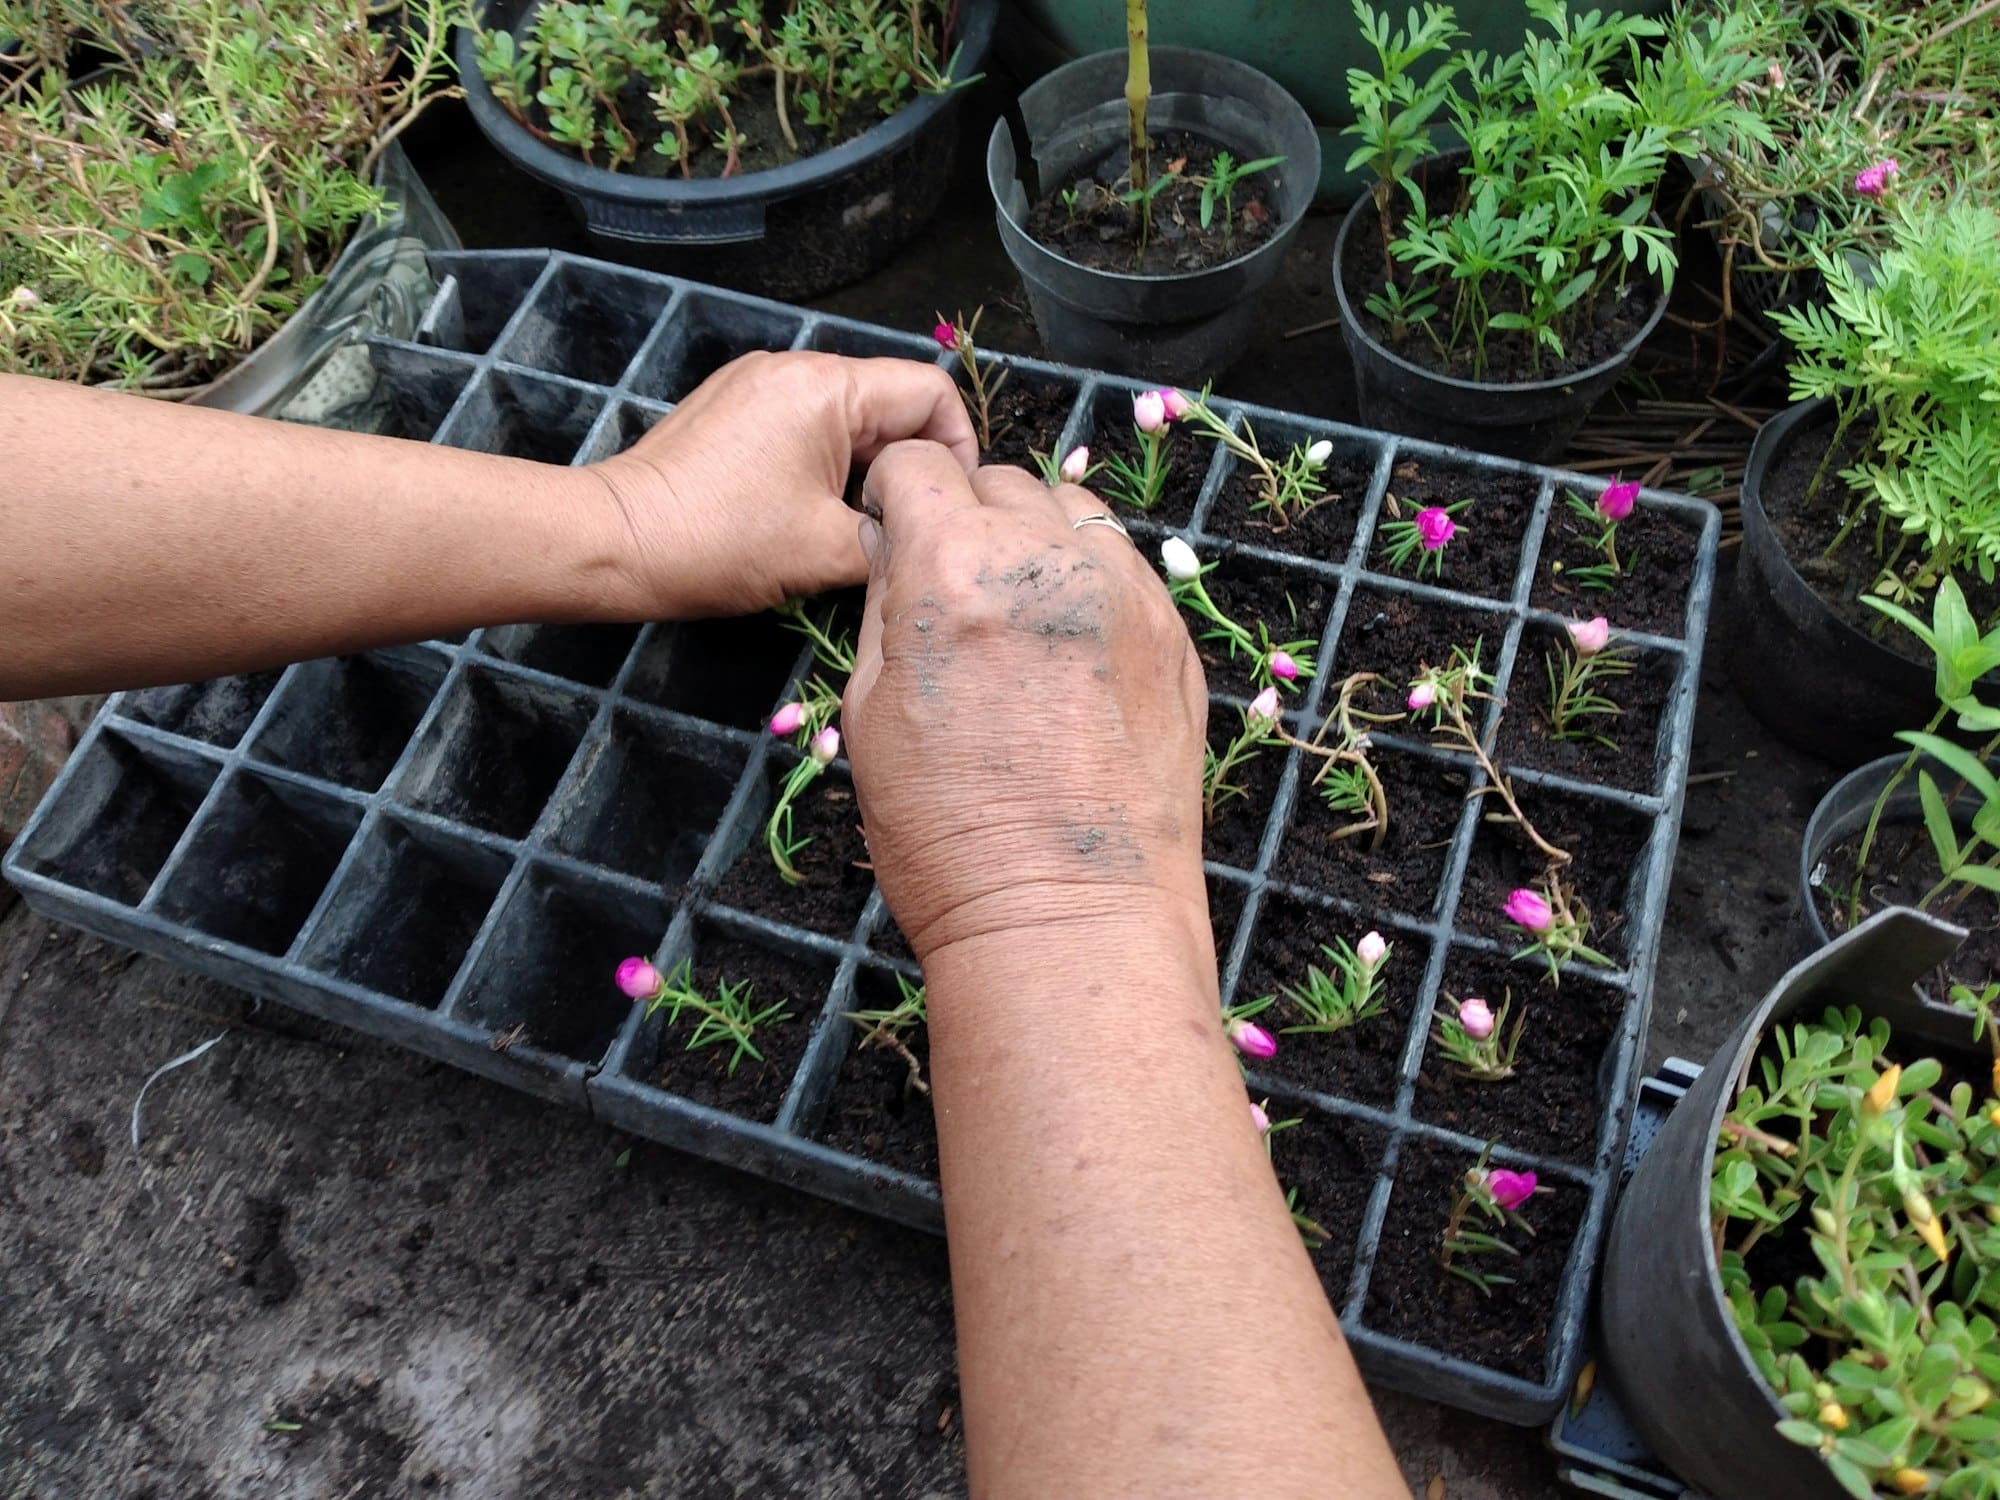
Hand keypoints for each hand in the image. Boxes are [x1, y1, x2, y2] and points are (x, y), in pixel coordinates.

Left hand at [589, 351, 976, 617]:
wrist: (618, 542)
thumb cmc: (722, 544)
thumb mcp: (830, 552)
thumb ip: (899, 534)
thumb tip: (925, 530)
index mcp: (827, 386)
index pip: (931, 393)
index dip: (958, 449)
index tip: (947, 505)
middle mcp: (794, 365)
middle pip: (890, 403)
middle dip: (908, 465)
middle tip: (904, 527)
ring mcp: (758, 381)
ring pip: (849, 418)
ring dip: (866, 470)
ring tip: (854, 526)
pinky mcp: (733, 406)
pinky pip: (806, 424)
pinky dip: (825, 465)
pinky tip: (809, 513)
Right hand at [841, 444, 1209, 962]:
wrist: (1068, 919)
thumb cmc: (949, 839)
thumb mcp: (869, 715)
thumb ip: (886, 607)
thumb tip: (895, 549)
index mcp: (952, 569)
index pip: (917, 467)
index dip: (895, 497)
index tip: (895, 532)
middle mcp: (1046, 561)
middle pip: (998, 481)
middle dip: (965, 516)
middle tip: (953, 587)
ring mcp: (1124, 593)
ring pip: (1070, 513)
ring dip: (1034, 540)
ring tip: (1017, 614)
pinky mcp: (1173, 636)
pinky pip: (1123, 568)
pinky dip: (1089, 583)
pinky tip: (1069, 651)